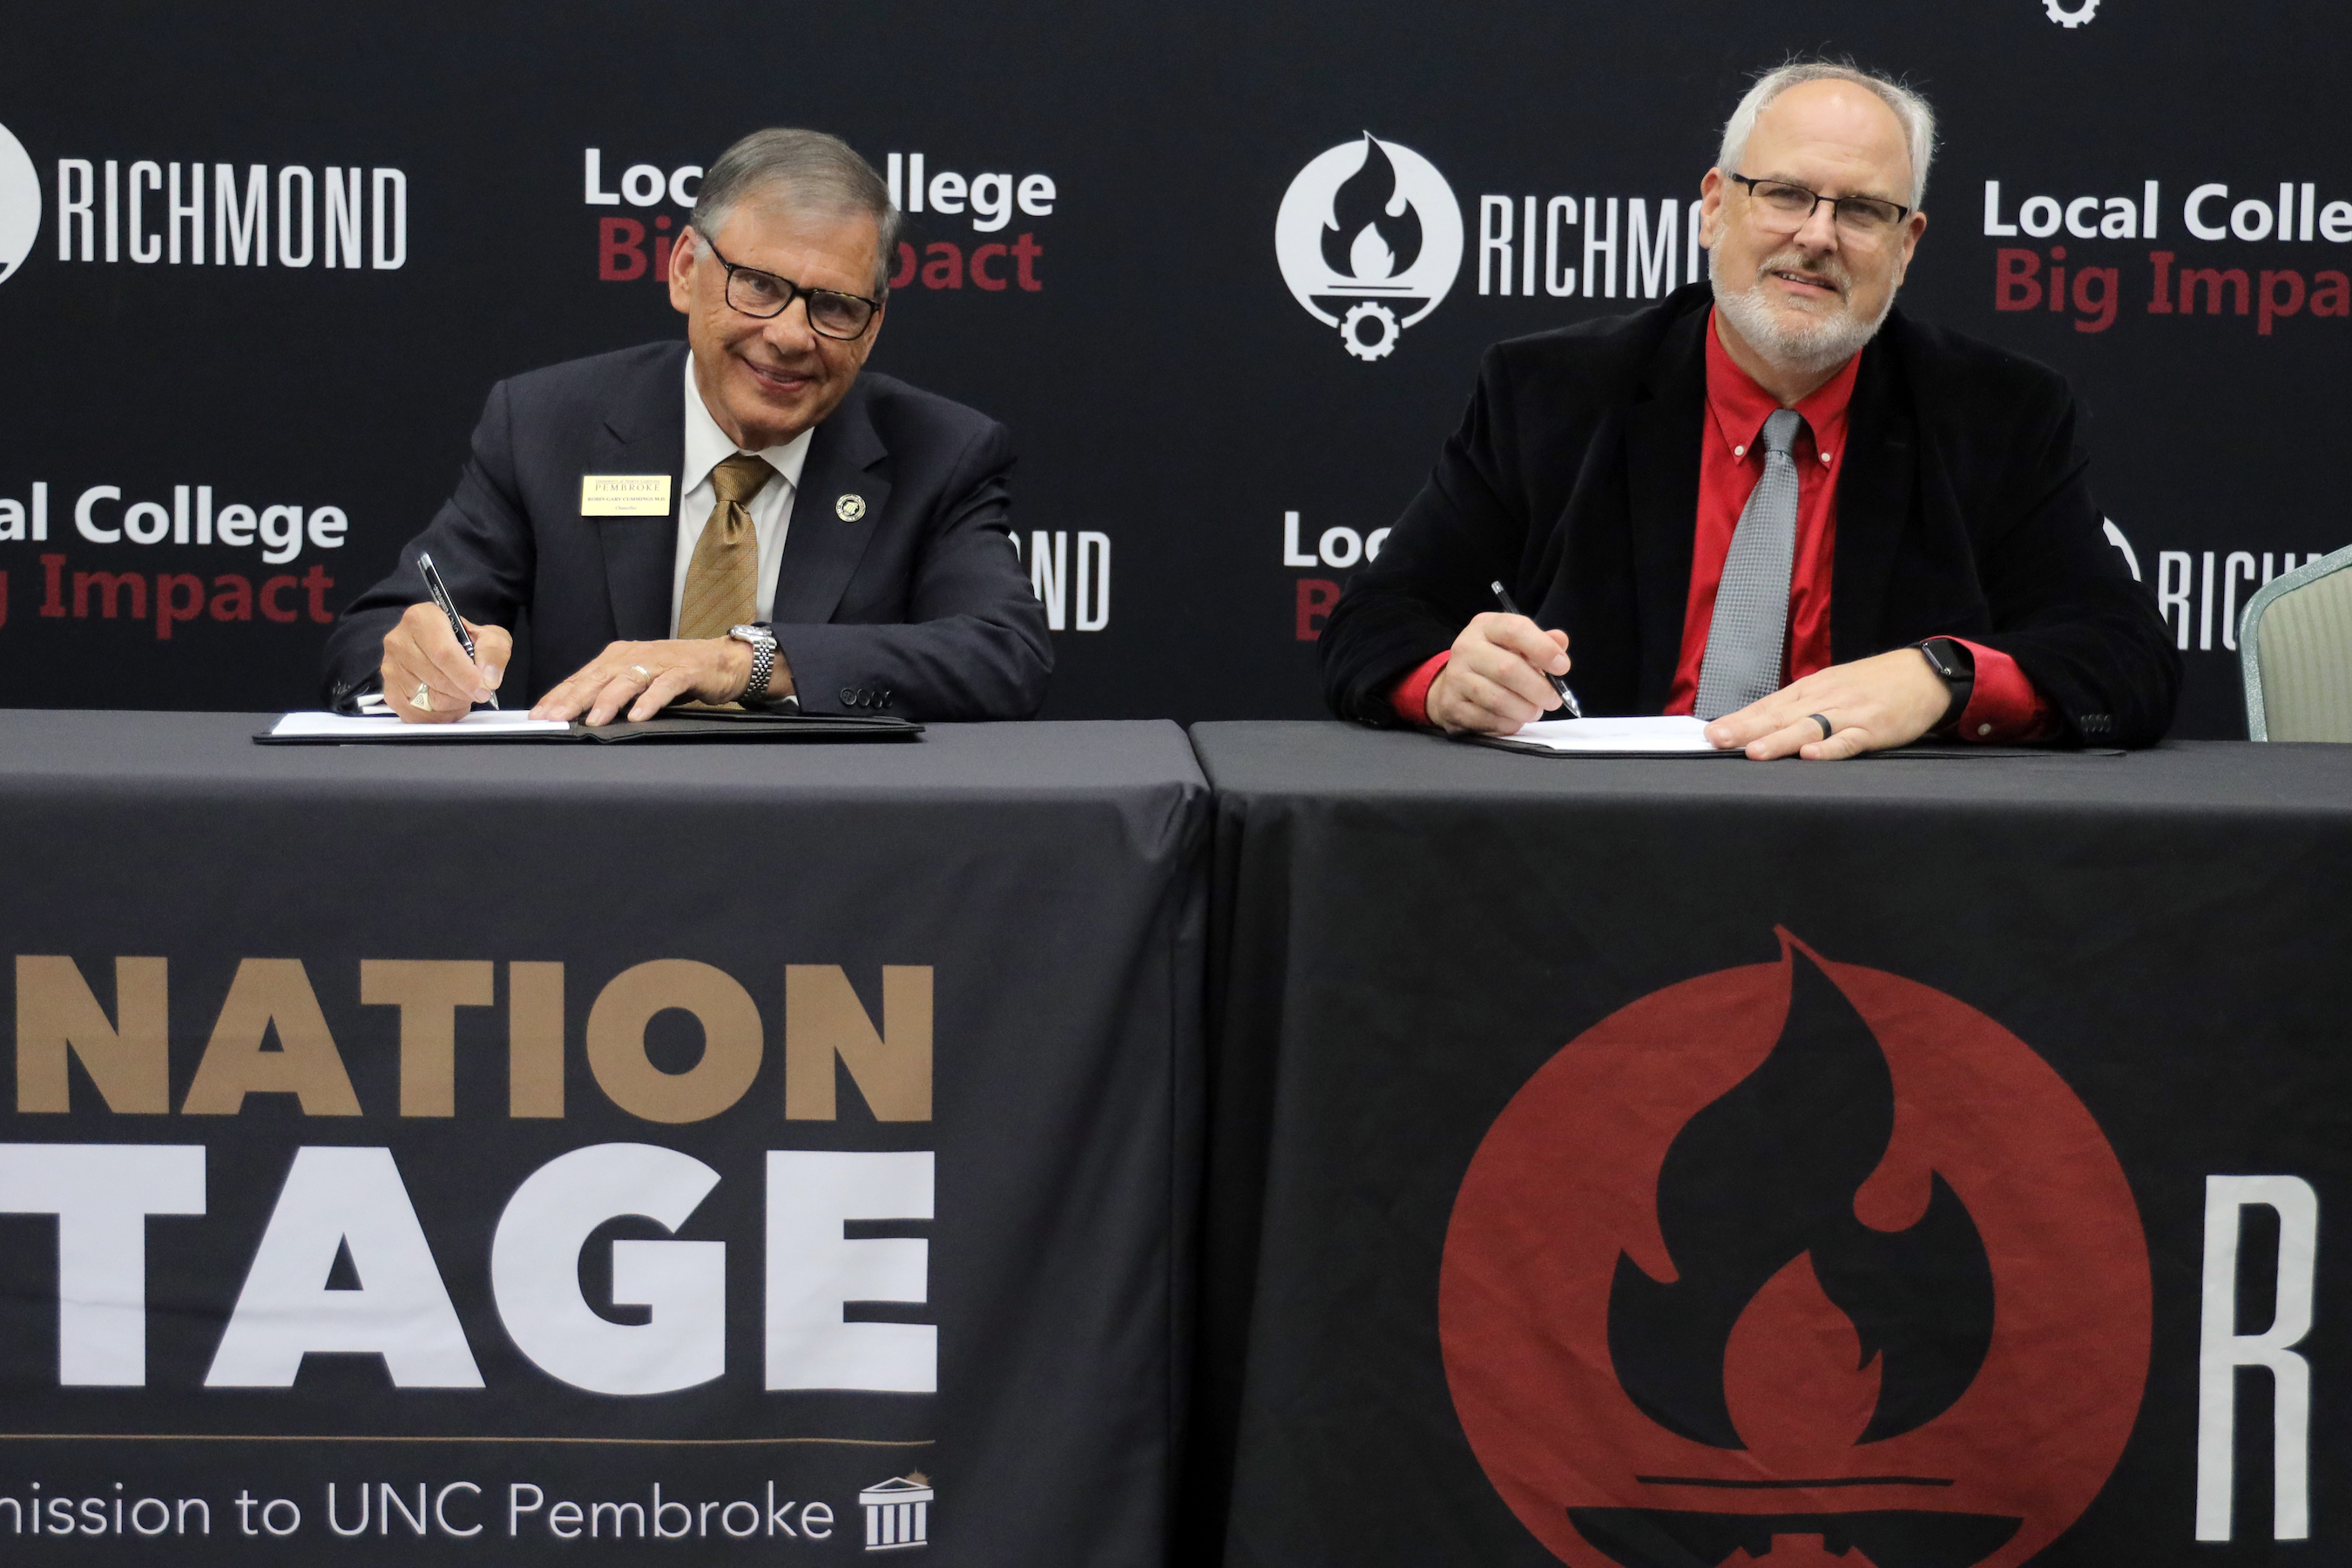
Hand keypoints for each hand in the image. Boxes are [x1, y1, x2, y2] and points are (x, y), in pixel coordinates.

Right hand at [382, 602, 511, 723]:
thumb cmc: (463, 640)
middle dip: (464, 692)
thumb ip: (494, 651)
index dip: (466, 676)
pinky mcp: (390, 690)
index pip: (443, 654)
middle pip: (436, 679)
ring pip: (426, 699)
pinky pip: (414, 714)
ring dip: (453, 704)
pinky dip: (438, 717)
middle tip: (478, 692)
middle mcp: (400, 641)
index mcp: (422, 618)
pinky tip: (449, 706)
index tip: (483, 689)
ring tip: (462, 694)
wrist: (442, 644)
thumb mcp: (488, 635)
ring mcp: (391, 667)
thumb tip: (488, 678)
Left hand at [531, 638, 767, 725]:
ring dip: (609, 701)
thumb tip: (578, 718)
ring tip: (593, 721)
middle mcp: (632, 655)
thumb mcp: (637, 681)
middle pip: (597, 679)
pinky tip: (639, 716)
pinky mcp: (684, 671)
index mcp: (616, 657)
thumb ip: (611, 694)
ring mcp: (658, 662)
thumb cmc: (675, 673)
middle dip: (573, 700)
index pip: (580, 678)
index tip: (538, 716)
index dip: (558, 697)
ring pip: (627, 681)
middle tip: (554, 719)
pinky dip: (651, 701)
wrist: (720, 660)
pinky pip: (664, 686)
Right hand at [1423, 613, 1572, 733]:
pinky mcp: (1452, 705)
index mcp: (1485, 627)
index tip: (1562, 667)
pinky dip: (1508, 723)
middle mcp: (1466, 648)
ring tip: (1535, 711)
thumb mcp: (1514, 645)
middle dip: (1538, 688)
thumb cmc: (1492, 662)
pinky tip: (1515, 719)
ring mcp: (1456, 678)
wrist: (1452, 686)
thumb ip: (1540, 642)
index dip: (1543, 649)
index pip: (1515, 630)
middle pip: (1507, 668)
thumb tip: (1560, 642)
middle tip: (1553, 700)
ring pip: (1497, 698)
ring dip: (1524, 709)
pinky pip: (1487, 719)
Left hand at [1702, 647, 1949, 759]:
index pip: (1767, 706)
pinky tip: (1811, 755)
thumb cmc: (1870, 684)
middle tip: (1717, 740)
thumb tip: (1758, 726)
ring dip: (1780, 740)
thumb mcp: (1829, 688)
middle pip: (1780, 716)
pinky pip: (1850, 739)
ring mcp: (1849, 714)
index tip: (1710, 733)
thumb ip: (1797, 708)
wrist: (1921, 674)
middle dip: (1746, 729)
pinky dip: (1831, 748)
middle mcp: (1824, 699)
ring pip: (1809, 728)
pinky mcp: (1874, 728)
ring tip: (1754, 752)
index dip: (1739, 720)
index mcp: (1809, 690)